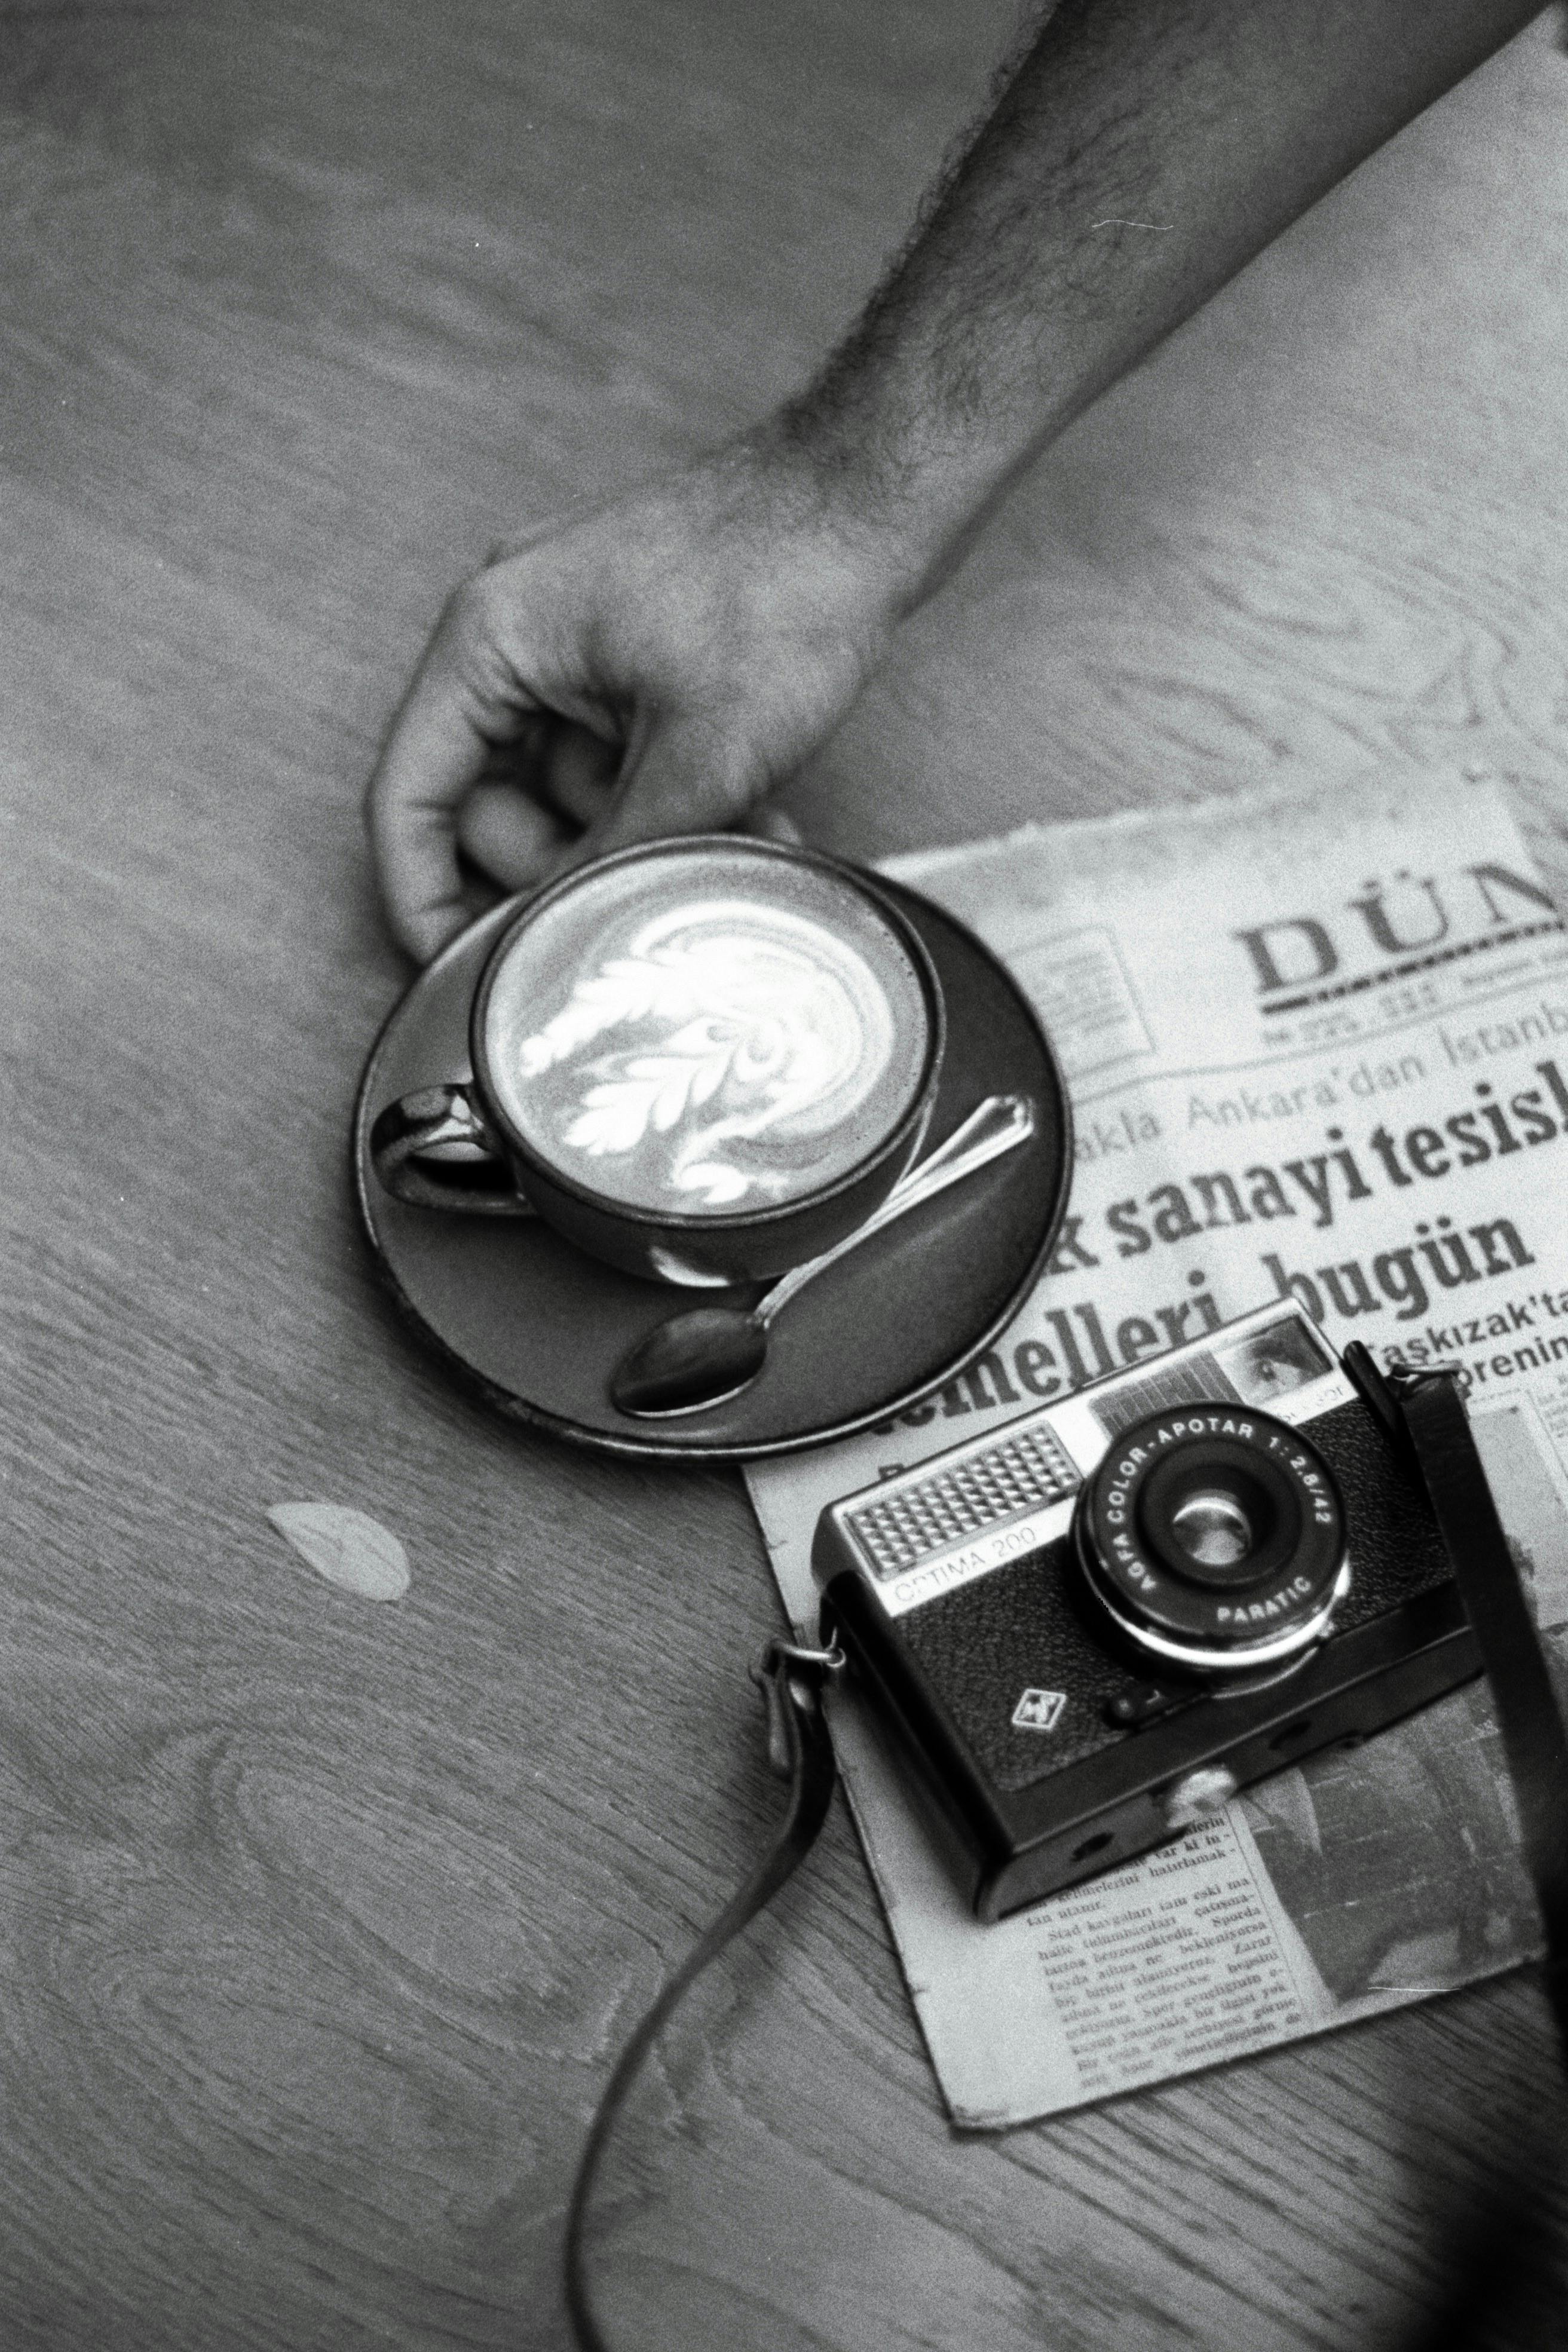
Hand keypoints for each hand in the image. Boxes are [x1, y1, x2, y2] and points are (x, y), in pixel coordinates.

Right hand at [365, 438, 911, 961]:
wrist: (871, 500)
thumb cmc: (783, 586)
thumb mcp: (700, 757)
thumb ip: (614, 859)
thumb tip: (560, 944)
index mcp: (490, 641)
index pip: (408, 796)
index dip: (422, 895)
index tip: (460, 971)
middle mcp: (515, 643)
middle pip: (491, 809)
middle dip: (571, 869)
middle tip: (648, 900)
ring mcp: (575, 653)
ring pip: (570, 801)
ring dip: (640, 843)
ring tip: (739, 847)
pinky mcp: (631, 666)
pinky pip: (620, 767)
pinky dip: (673, 806)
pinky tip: (756, 821)